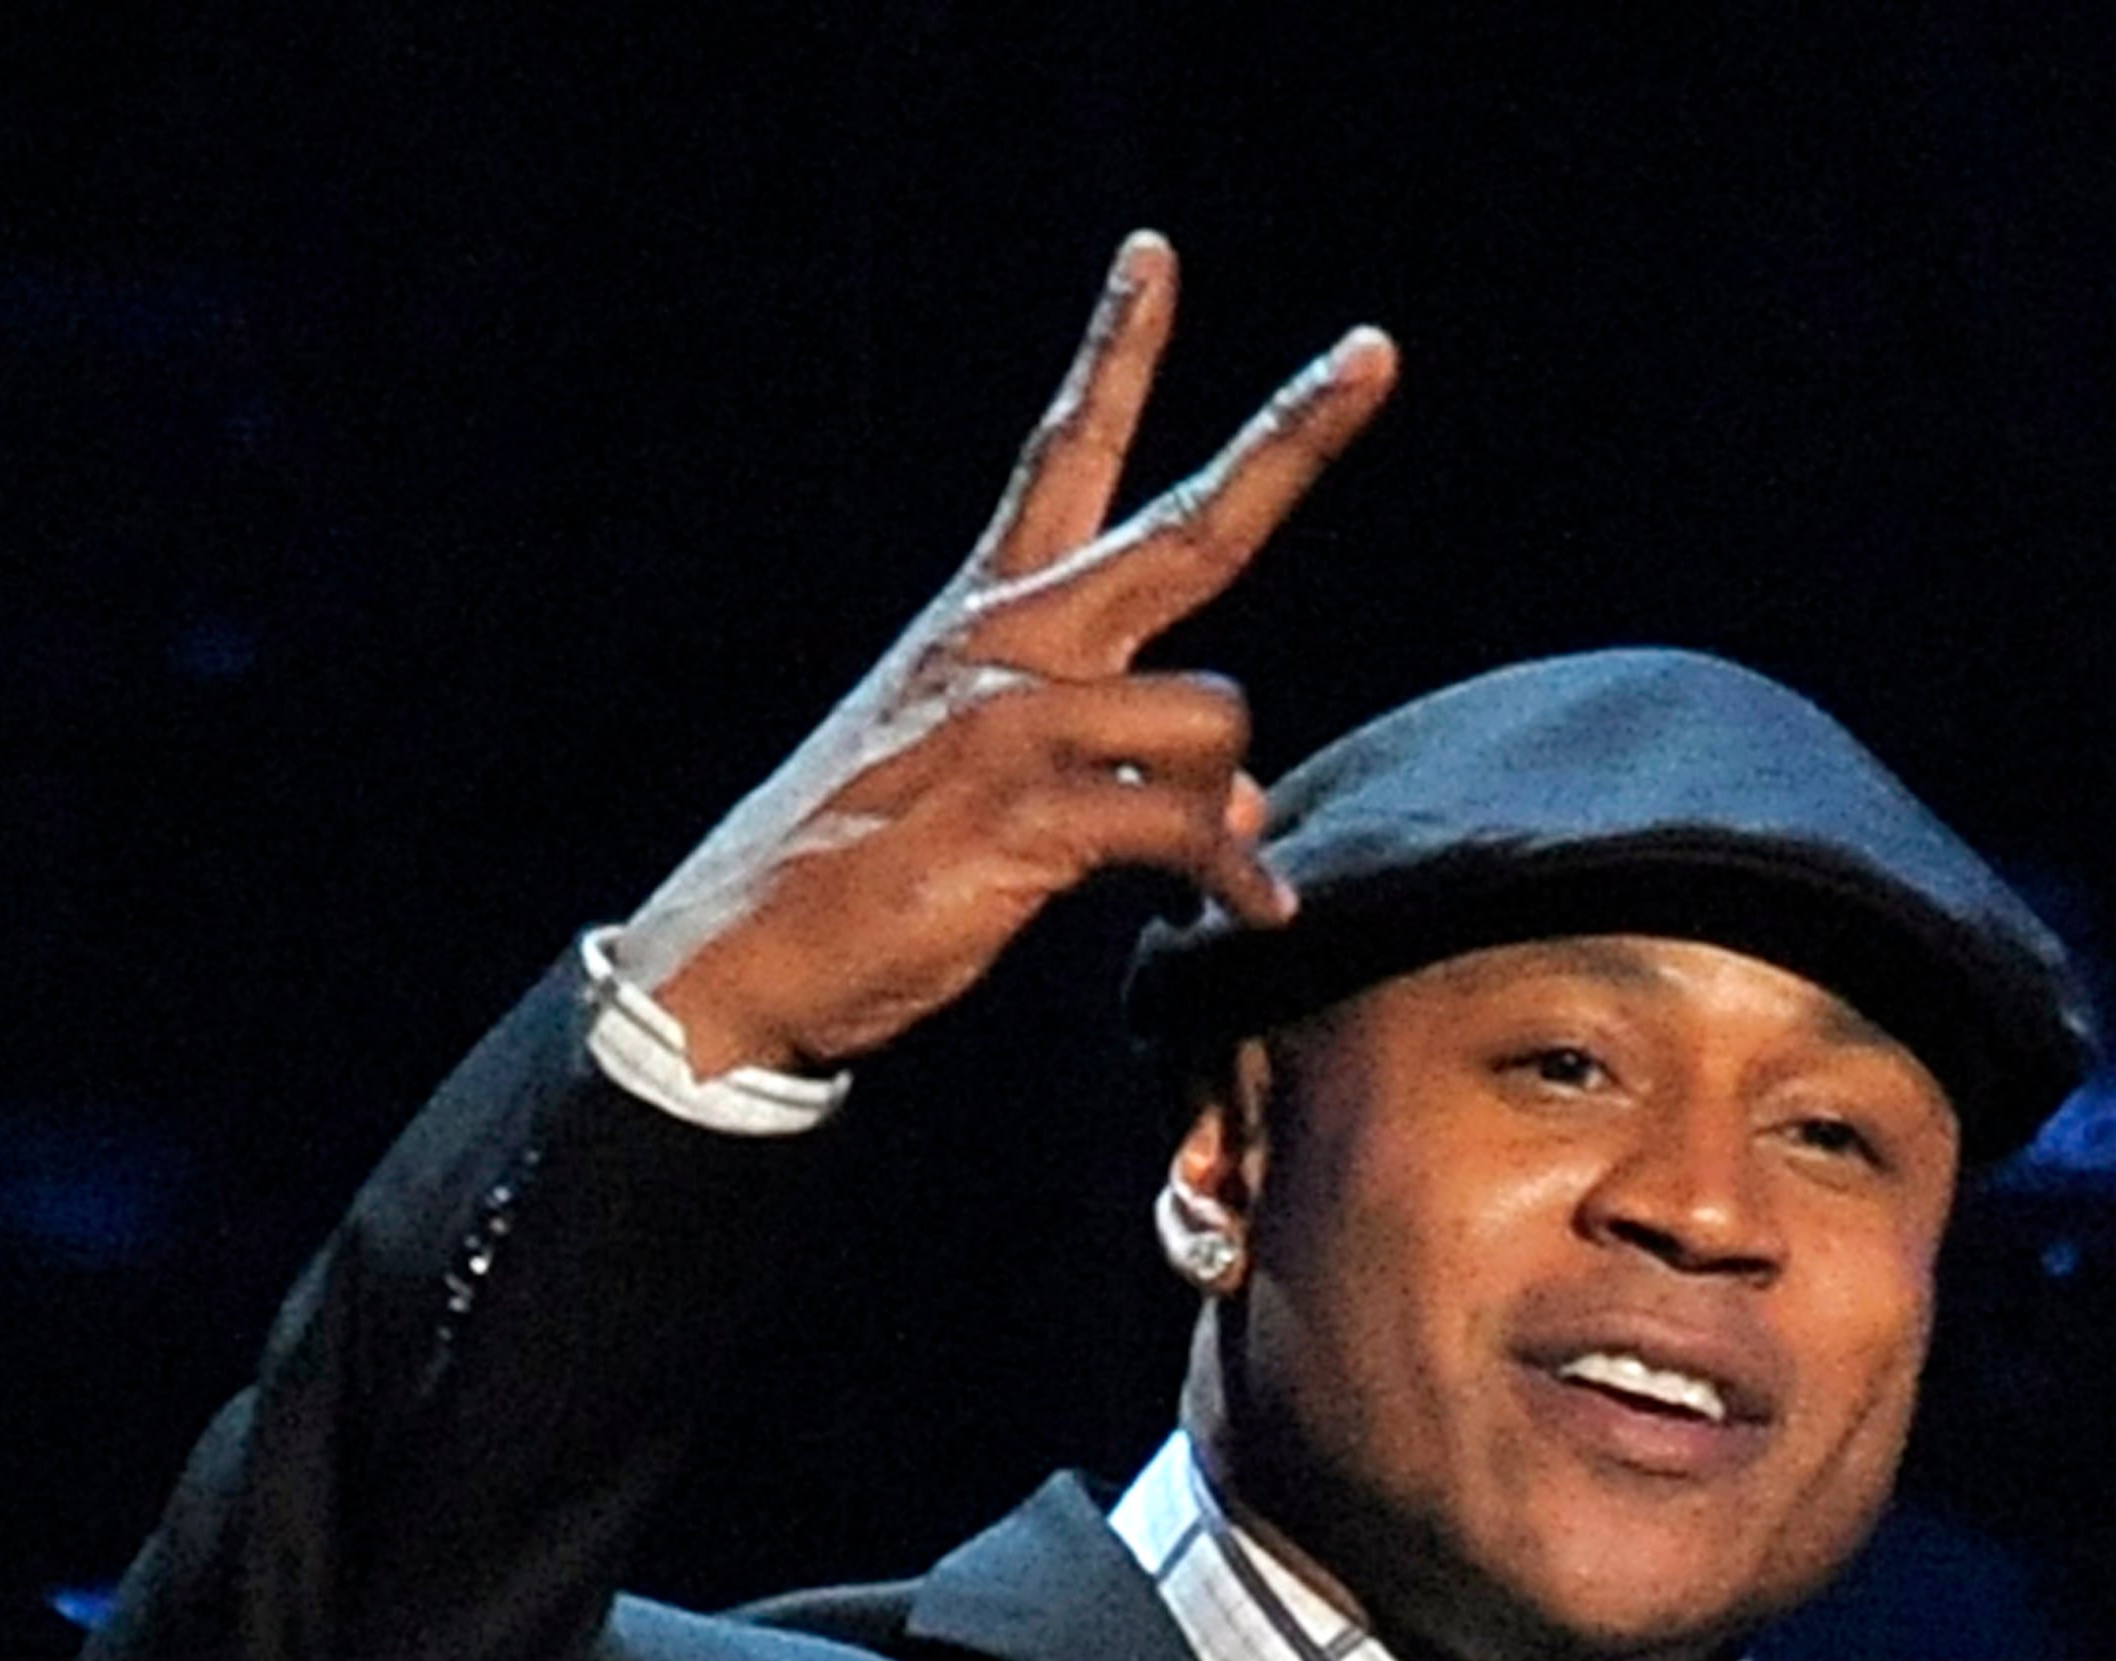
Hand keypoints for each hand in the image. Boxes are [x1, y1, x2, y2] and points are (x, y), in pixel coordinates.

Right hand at [611, 234, 1394, 1078]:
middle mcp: (1010, 644)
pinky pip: (1183, 829)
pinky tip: (1254, 913)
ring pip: (1212, 714)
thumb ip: (1125, 781)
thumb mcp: (999, 802)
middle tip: (1375, 352)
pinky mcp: (1022, 813)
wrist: (740, 953)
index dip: (1114, 349)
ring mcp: (1016, 722)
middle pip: (1185, 526)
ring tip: (1199, 866)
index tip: (1155, 254)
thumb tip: (1246, 817)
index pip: (1063, 454)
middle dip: (1290, 439)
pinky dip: (1230, 879)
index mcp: (987, 615)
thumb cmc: (861, 878)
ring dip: (1224, 795)